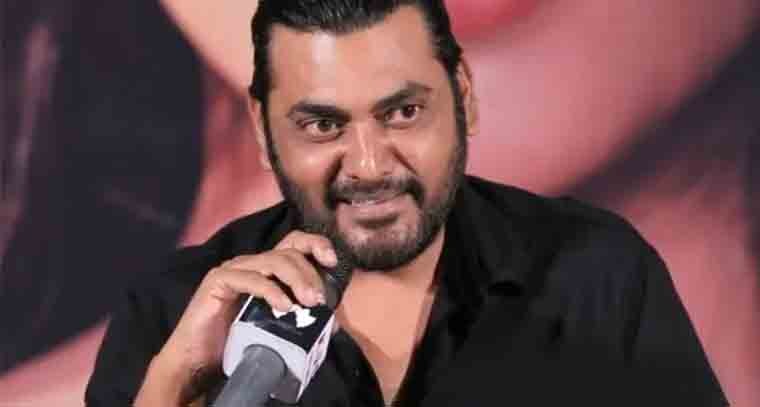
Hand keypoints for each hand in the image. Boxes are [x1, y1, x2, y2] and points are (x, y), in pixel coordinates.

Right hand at [134, 231, 337, 405]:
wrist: (198, 361)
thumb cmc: (237, 342)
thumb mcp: (277, 327)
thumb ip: (301, 319)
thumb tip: (334, 324)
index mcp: (266, 269)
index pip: (294, 243)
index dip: (315, 244)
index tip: (333, 262)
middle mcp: (251, 263)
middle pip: (288, 251)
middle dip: (309, 272)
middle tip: (319, 300)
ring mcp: (234, 269)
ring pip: (272, 261)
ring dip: (296, 279)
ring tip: (307, 303)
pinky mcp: (218, 280)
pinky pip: (250, 278)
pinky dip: (271, 291)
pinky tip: (284, 307)